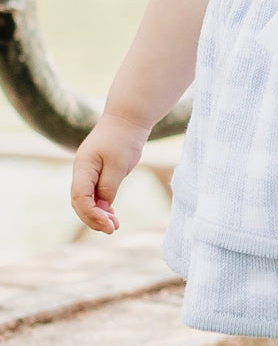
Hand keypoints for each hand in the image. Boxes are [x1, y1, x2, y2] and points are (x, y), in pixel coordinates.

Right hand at [71, 113, 149, 233]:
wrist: (128, 117)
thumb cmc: (123, 138)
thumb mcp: (119, 165)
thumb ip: (109, 187)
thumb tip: (103, 206)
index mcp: (83, 167)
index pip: (80, 198)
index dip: (91, 215)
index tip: (108, 225)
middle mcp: (82, 171)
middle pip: (80, 202)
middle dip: (93, 218)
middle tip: (112, 229)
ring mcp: (88, 171)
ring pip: (87, 199)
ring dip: (98, 214)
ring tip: (114, 225)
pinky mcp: (98, 171)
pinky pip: (95, 193)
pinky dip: (102, 205)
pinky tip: (112, 214)